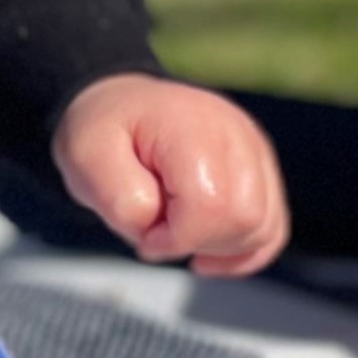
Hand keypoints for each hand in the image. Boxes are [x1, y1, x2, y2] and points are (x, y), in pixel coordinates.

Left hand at [50, 74, 288, 276]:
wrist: (120, 106)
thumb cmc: (105, 130)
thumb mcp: (84, 157)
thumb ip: (116, 196)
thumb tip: (154, 223)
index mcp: (194, 126)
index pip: (212, 205)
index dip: (176, 237)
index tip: (144, 230)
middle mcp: (237, 135)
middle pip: (245, 219)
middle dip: (198, 242)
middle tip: (159, 229)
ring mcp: (255, 152)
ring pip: (264, 227)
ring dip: (218, 246)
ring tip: (178, 227)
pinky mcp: (262, 172)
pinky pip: (273, 228)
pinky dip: (243, 250)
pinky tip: (208, 251)